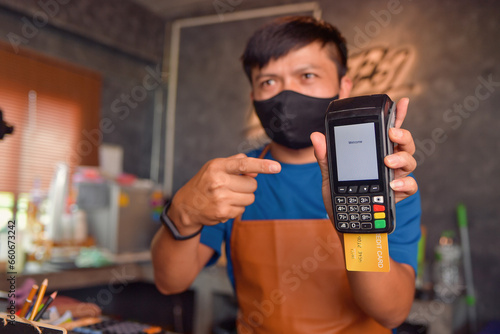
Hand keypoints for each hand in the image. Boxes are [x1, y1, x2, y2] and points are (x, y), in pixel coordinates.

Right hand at [168, 153, 280, 233]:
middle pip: (252, 184)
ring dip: (243, 197)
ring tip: (228, 195)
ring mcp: (220, 199)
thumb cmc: (206, 182)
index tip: (277, 167)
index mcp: (217, 167)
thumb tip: (256, 172)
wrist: (186, 206)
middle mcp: (218, 182)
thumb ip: (237, 163)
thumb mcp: (216, 166)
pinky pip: (243, 209)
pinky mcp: (222, 213)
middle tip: (233, 186)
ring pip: (250, 198)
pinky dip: (237, 207)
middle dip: (247, 185)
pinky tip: (224, 205)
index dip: (262, 165)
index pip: (244, 164)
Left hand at [311, 98, 417, 219]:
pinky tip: (393, 185)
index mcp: (373, 152)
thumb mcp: (328, 175)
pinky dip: (405, 183)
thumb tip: (317, 136)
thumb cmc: (339, 198)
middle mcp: (387, 161)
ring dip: (401, 157)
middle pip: (405, 142)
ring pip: (410, 161)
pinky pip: (411, 185)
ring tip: (388, 160)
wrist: (344, 224)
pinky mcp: (396, 195)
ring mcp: (394, 177)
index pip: (387, 130)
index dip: (397, 115)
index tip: (402, 100)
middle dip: (402, 134)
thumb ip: (325, 156)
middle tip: (392, 133)